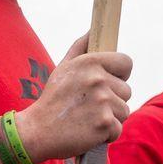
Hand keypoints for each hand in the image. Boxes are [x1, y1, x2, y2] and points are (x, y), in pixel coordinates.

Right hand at [13, 34, 132, 161]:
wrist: (35, 132)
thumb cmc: (53, 99)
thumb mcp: (63, 67)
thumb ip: (80, 46)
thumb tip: (93, 29)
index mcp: (90, 62)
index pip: (126, 62)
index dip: (121, 74)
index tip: (110, 82)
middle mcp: (98, 80)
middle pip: (127, 90)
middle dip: (113, 100)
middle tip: (90, 106)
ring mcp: (102, 102)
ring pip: (124, 110)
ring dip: (110, 118)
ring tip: (88, 118)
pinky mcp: (104, 124)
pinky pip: (118, 129)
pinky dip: (106, 134)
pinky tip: (88, 131)